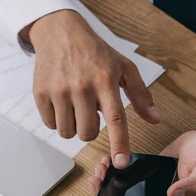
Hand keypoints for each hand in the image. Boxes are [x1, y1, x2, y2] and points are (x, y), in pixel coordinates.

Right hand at [25, 10, 160, 168]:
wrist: (59, 32)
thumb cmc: (94, 51)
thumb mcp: (123, 67)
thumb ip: (140, 94)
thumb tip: (155, 119)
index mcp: (106, 81)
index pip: (116, 119)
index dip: (119, 144)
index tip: (120, 162)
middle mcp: (82, 87)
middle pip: (88, 133)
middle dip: (90, 129)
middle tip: (89, 112)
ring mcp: (59, 91)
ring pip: (68, 132)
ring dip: (72, 126)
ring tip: (74, 106)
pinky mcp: (41, 93)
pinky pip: (51, 124)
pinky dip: (56, 119)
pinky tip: (60, 102)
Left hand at [89, 128, 195, 195]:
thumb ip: (193, 184)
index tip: (108, 194)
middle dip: (111, 193)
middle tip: (99, 178)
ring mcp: (157, 187)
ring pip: (129, 191)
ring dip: (111, 181)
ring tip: (101, 168)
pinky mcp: (151, 174)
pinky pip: (131, 177)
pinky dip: (117, 171)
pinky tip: (108, 162)